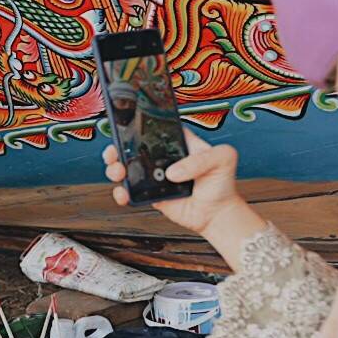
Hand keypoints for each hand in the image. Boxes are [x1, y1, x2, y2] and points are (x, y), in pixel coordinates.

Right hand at [103, 129, 241, 233]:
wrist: (217, 213)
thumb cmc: (222, 182)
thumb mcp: (223, 158)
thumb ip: (201, 160)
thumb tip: (173, 172)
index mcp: (177, 141)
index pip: (154, 127)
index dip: (138, 125)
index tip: (126, 126)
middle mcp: (162, 156)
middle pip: (132, 146)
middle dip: (117, 147)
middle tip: (115, 152)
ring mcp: (154, 175)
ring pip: (126, 167)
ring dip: (115, 167)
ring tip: (118, 171)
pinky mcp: (149, 193)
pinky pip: (129, 191)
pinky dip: (121, 192)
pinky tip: (124, 192)